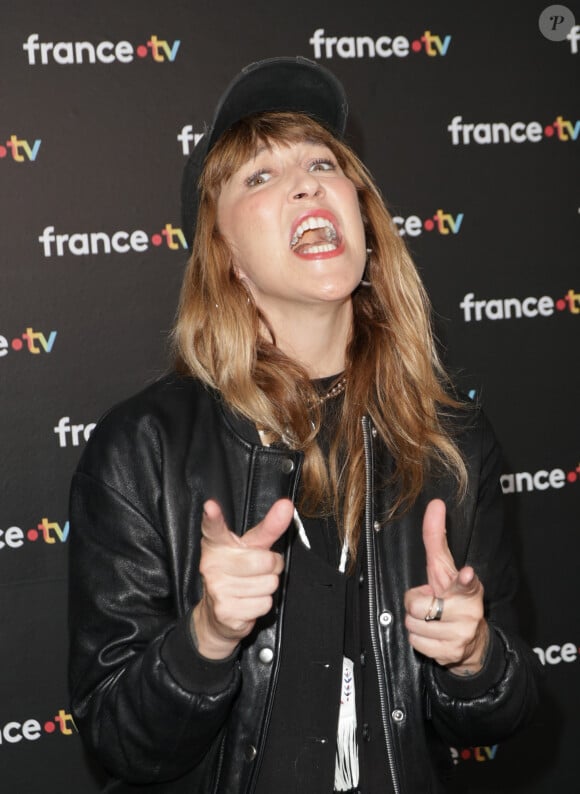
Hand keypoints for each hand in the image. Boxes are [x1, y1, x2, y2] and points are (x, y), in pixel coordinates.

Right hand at [192, 498, 293, 658]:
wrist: (217, 614)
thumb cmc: (238, 571)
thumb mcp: (252, 546)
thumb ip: (270, 526)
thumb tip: (286, 504)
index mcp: (217, 544)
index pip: (214, 528)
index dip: (213, 517)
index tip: (210, 506)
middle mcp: (211, 564)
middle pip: (265, 561)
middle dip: (272, 566)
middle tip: (260, 569)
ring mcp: (216, 588)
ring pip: (269, 584)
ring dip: (268, 586)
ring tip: (252, 586)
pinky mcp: (225, 611)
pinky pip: (264, 604)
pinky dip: (262, 604)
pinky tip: (248, 602)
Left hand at [404, 499, 488, 674]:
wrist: (472, 645)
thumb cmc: (453, 599)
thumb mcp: (445, 570)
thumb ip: (437, 539)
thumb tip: (436, 503)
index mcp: (468, 588)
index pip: (466, 582)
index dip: (464, 578)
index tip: (467, 573)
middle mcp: (468, 610)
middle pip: (417, 604)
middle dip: (415, 603)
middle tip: (429, 604)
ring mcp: (461, 633)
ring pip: (412, 624)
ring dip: (416, 622)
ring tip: (432, 621)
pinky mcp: (451, 653)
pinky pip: (415, 641)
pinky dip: (418, 639)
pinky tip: (433, 636)